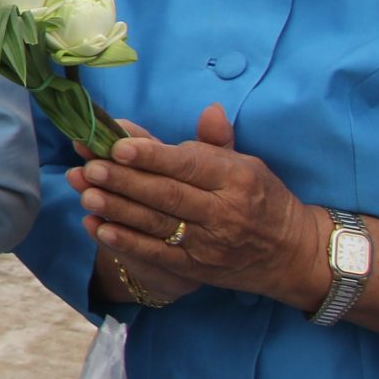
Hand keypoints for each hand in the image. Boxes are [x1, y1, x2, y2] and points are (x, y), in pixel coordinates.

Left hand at [75, 105, 325, 304]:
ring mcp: (209, 244)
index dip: (152, 156)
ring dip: (118, 210)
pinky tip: (99, 229)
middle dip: (125, 181)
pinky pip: (157, 255)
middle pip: (167, 195)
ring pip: (157, 224)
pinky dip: (127, 242)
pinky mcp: (197, 269)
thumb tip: (208, 109)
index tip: (118, 145)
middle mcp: (224, 212)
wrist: (292, 254)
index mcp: (236, 179)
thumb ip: (215, 141)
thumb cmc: (261, 198)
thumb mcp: (247, 164)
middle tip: (90, 167)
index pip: (189, 165)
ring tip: (87, 193)